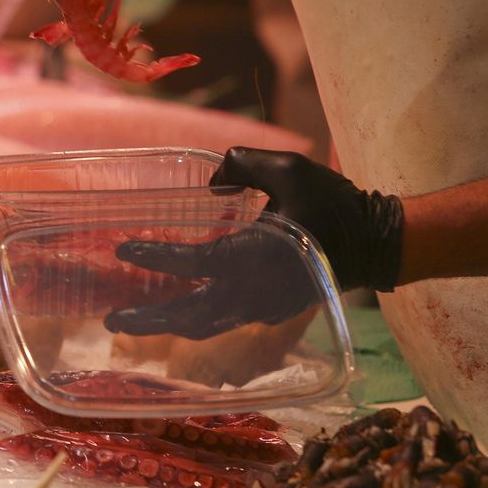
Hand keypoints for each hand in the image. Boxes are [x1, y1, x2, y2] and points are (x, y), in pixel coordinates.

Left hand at [103, 147, 404, 338]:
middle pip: (190, 314)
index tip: (122, 249)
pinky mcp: (269, 311)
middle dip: (149, 320)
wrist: (375, 244)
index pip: (192, 262)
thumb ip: (243, 163)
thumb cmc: (333, 203)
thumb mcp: (288, 168)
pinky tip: (176, 310)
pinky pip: (223, 321)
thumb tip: (212, 181)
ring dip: (168, 325)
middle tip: (112, 319)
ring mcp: (262, 307)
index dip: (154, 256)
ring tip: (133, 321)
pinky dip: (195, 320)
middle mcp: (253, 291)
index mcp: (254, 257)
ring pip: (205, 325)